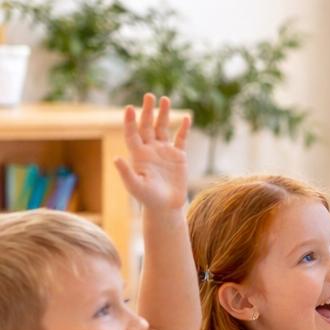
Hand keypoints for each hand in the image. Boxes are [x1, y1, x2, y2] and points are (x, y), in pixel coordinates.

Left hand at [115, 93, 190, 213]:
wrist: (166, 207)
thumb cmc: (148, 199)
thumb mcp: (135, 186)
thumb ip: (126, 172)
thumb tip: (116, 158)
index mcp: (138, 154)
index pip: (132, 133)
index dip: (130, 121)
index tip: (129, 108)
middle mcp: (150, 149)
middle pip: (147, 126)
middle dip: (148, 111)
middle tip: (149, 95)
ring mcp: (165, 151)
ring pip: (163, 128)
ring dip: (163, 114)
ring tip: (164, 99)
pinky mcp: (179, 157)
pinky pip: (181, 139)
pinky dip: (183, 129)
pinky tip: (186, 117)